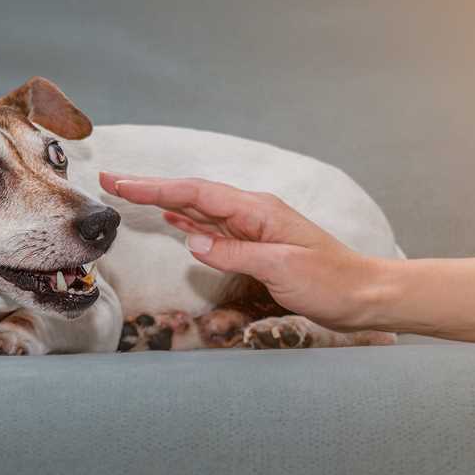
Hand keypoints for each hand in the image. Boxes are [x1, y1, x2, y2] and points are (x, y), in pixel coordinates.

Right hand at [99, 172, 383, 331]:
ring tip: (129, 193)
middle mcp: (253, 213)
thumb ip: (236, 253)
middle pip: (193, 194)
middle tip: (111, 179)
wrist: (363, 295)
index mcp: (258, 210)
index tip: (122, 182)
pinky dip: (188, 222)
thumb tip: (193, 241)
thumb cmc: (331, 282)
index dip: (157, 187)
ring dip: (164, 201)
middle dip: (151, 187)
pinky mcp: (255, 245)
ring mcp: (253, 228)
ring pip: (199, 209)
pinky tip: (173, 220)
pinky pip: (213, 228)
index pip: (198, 193)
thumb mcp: (283, 269)